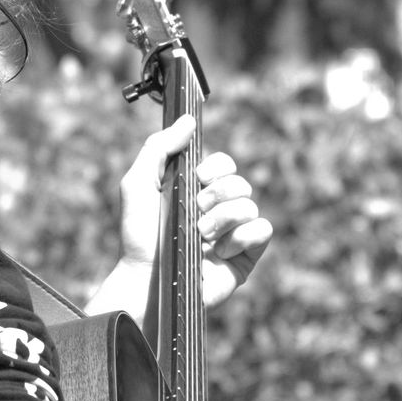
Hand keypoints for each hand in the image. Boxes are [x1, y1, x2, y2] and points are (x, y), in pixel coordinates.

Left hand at [116, 115, 272, 309]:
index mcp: (195, 192)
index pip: (224, 164)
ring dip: (223, 218)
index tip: (198, 177)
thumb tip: (188, 120)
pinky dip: (242, 237)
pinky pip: (263, 230)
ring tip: (200, 236)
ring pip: (251, 204)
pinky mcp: (245, 257)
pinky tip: (218, 252)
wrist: (146, 280)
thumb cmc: (138, 236)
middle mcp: (216, 210)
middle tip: (195, 211)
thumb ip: (158, 147)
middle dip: (218, 194)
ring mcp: (232, 234)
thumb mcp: (138, 183)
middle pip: (240, 182)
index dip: (217, 166)